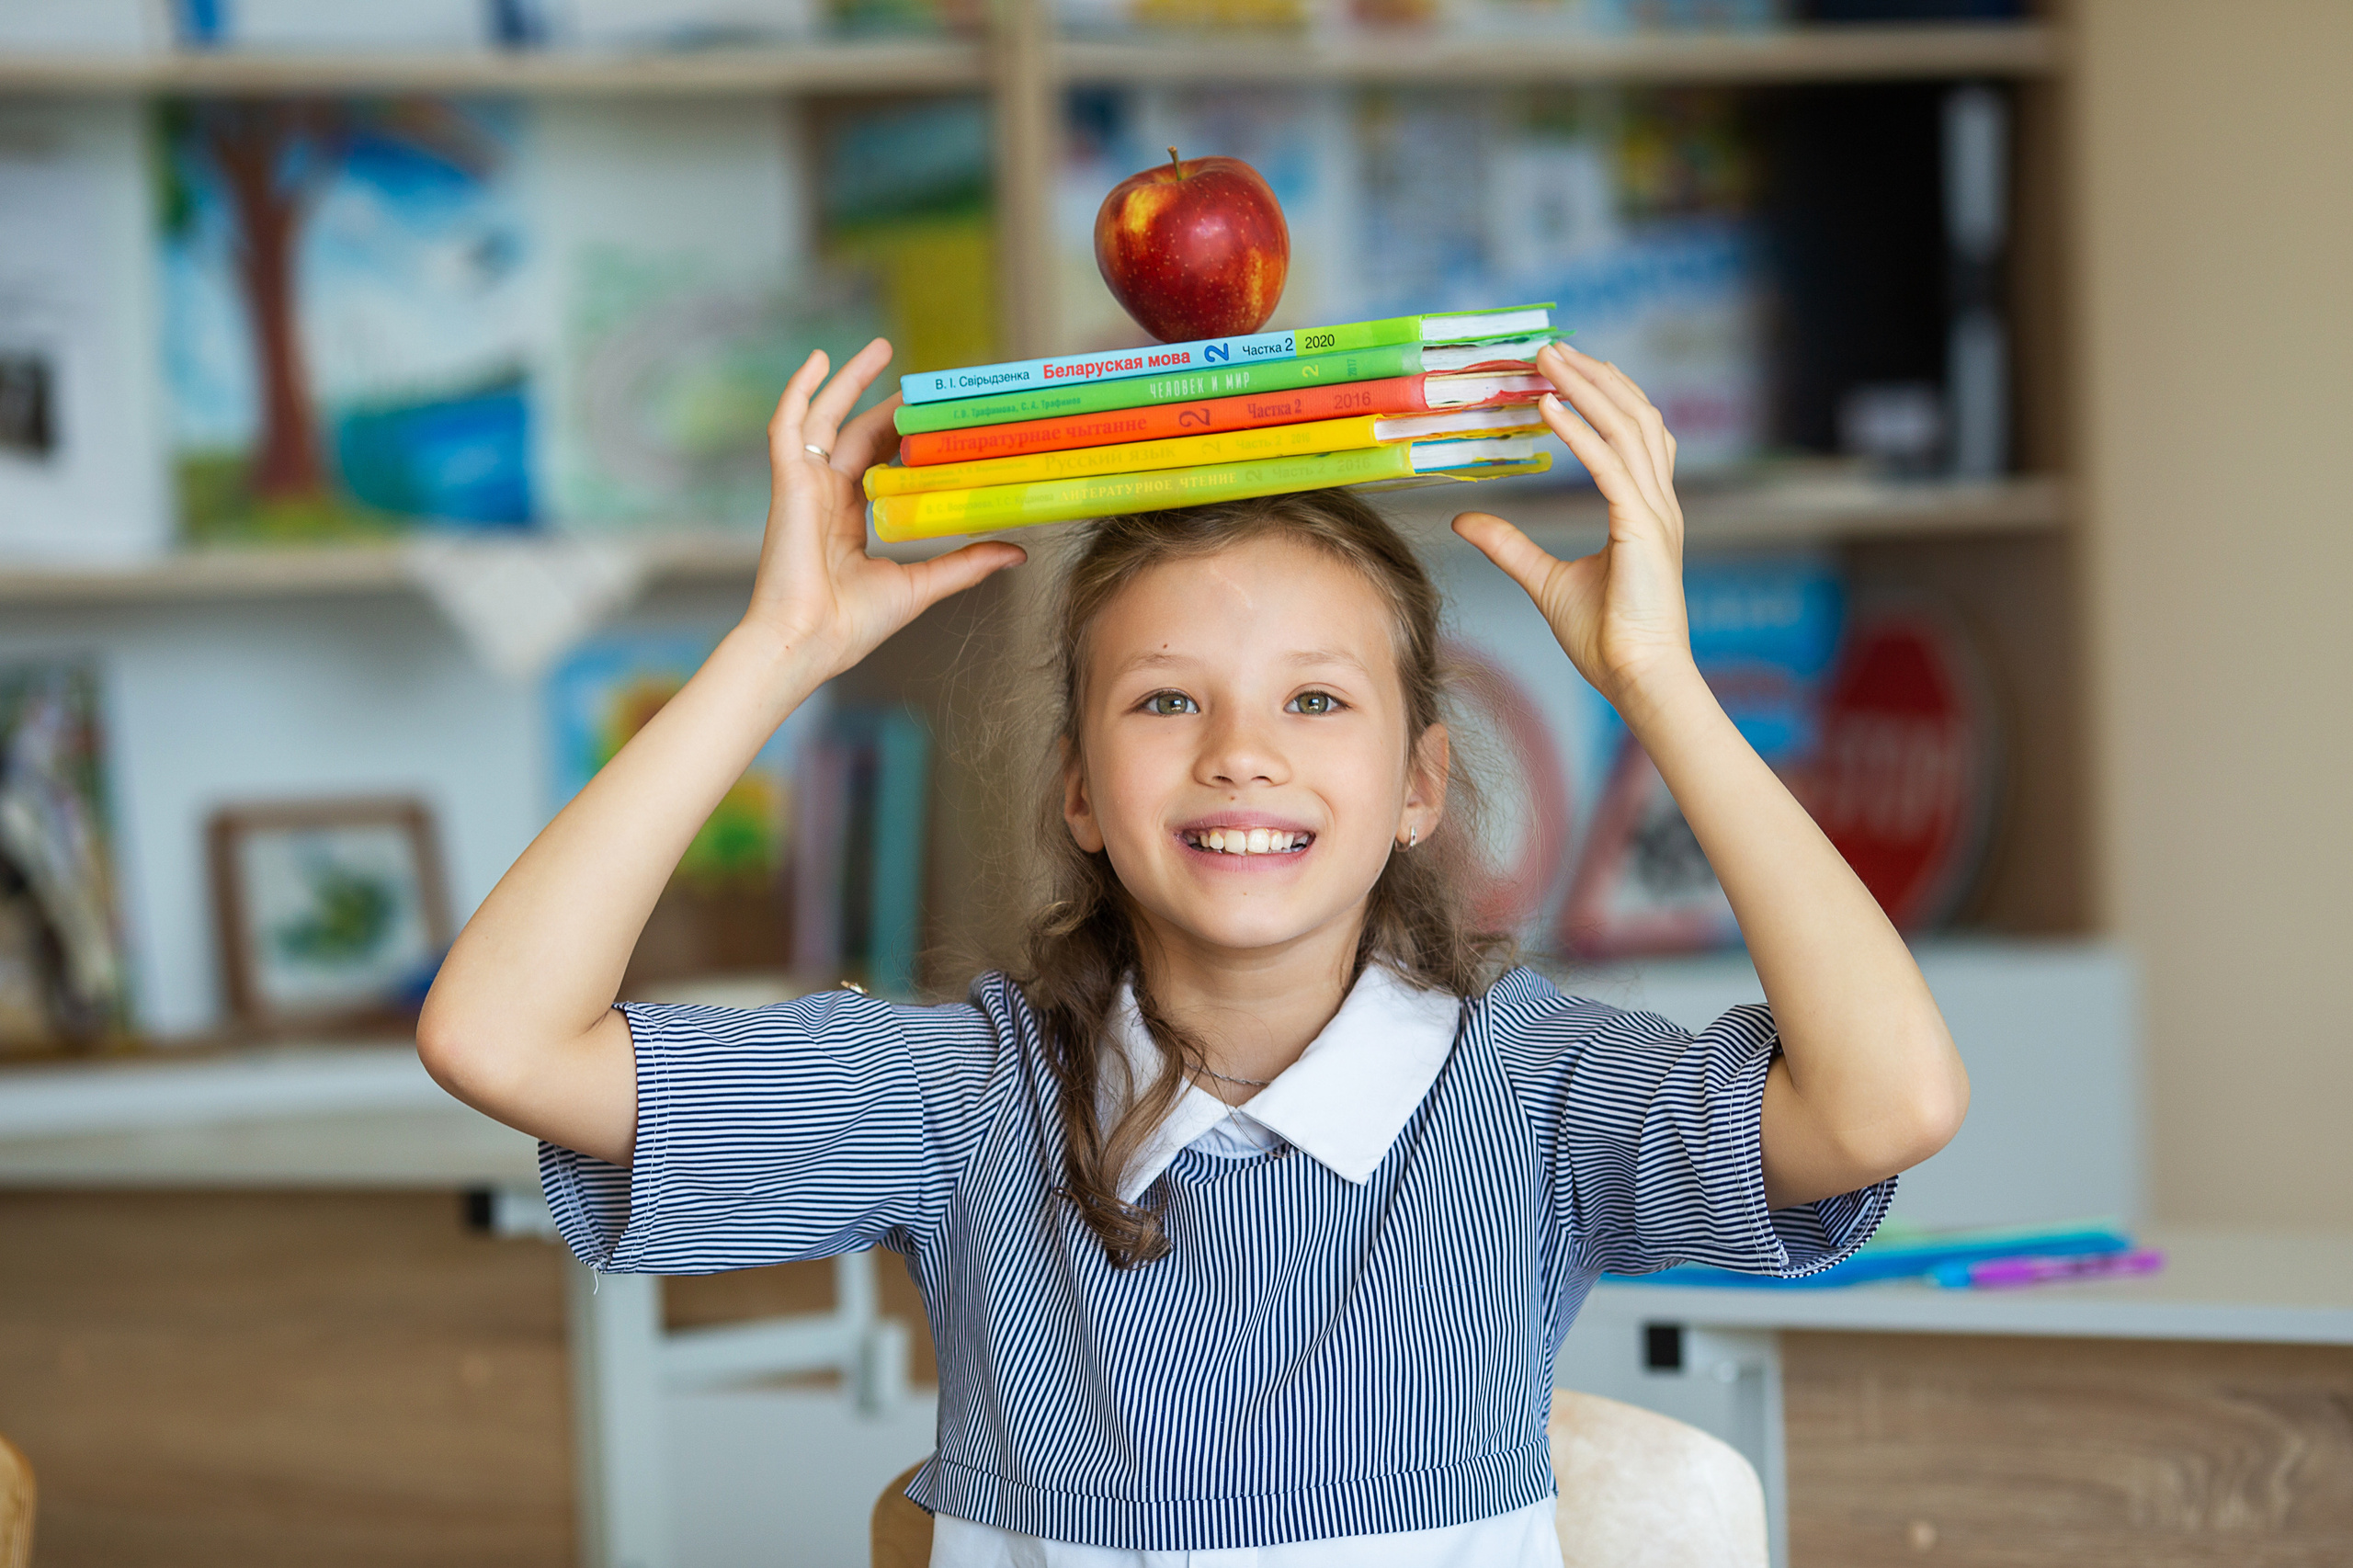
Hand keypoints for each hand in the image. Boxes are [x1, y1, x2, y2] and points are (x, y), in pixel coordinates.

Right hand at [745, 338, 1026, 675]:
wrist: (807, 643)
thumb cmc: (851, 625)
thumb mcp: (921, 586)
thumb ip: (964, 564)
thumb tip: (1016, 552)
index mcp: (850, 519)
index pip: (880, 462)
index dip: (905, 437)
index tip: (933, 417)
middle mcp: (826, 496)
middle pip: (859, 434)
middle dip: (887, 404)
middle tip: (919, 380)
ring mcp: (804, 487)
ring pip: (826, 418)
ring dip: (849, 379)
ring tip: (880, 348)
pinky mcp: (788, 483)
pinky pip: (788, 426)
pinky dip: (799, 389)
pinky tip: (818, 359)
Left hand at [1453, 342, 1694, 713]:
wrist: (1639, 678)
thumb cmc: (1607, 639)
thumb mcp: (1546, 581)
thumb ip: (1509, 546)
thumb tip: (1465, 521)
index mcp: (1645, 511)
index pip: (1631, 434)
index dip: (1603, 396)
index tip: (1567, 370)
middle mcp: (1657, 503)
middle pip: (1633, 417)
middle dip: (1594, 377)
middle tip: (1552, 349)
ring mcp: (1655, 513)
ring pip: (1626, 428)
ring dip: (1586, 388)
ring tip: (1549, 360)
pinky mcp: (1642, 529)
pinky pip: (1609, 467)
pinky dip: (1580, 432)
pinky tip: (1550, 408)